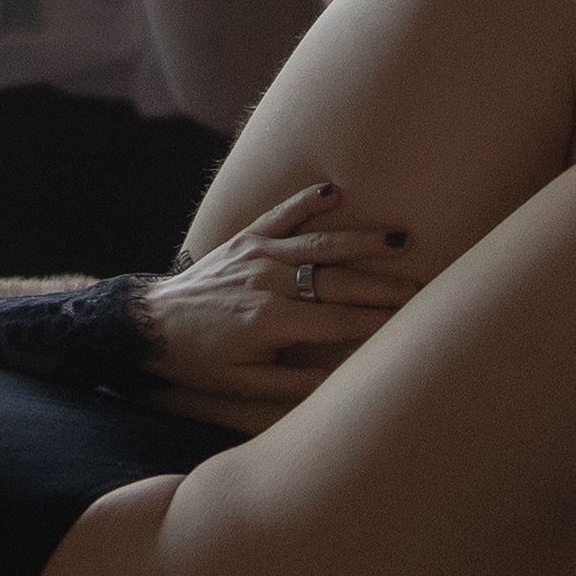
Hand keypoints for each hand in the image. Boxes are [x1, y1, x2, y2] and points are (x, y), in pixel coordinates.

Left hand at [135, 179, 419, 430]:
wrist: (150, 324)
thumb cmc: (199, 360)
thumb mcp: (242, 385)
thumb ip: (292, 384)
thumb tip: (339, 383)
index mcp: (271, 322)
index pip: (338, 322)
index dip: (377, 322)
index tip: (412, 322)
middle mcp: (269, 282)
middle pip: (339, 282)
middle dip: (385, 285)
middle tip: (425, 286)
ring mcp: (257, 254)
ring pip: (320, 244)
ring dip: (363, 240)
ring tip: (401, 237)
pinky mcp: (245, 238)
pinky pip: (282, 215)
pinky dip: (307, 201)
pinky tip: (334, 191)